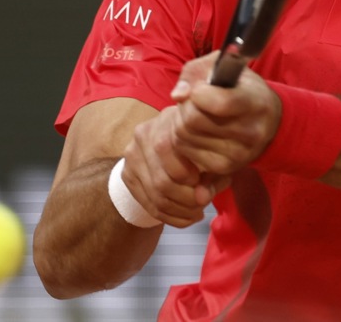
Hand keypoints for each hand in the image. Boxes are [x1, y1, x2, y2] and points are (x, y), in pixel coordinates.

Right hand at [121, 105, 220, 227]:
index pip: (171, 157)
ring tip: (197, 213)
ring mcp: (132, 156)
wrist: (166, 142)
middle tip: (203, 204)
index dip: (190, 178)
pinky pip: (149, 205)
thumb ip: (213, 173)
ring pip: (156, 197)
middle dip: (187, 200)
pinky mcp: (127, 175)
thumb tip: (203, 197)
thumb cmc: (198, 147)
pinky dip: (171, 217)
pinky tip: (186, 217)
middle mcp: (143, 136)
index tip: (206, 187)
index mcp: (166, 122)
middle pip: (162, 182)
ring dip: (180, 212)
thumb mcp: (210, 153)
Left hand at [169, 52, 282, 175]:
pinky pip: (184, 151)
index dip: (199, 92)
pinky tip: (196, 130)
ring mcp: (238, 154)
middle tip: (194, 101)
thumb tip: (178, 95)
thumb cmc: (240, 87)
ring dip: (181, 121)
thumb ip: (196, 73)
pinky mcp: (224, 167)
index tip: (201, 88)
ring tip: (196, 113)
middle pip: (193, 120)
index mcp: (254, 103)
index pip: (219, 103)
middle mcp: (250, 132)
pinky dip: (183, 138)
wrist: (268, 120)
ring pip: (183, 136)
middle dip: (185, 106)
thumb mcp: (223, 67)